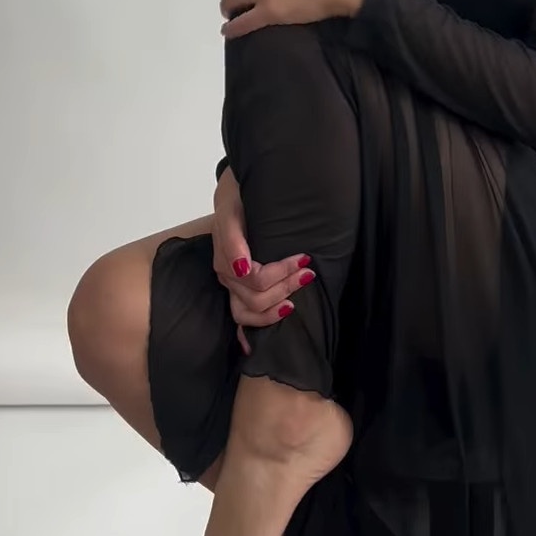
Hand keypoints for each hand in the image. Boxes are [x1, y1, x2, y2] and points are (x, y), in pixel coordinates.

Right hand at [212, 167, 314, 354]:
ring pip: (247, 313)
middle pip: (255, 299)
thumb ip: (232, 237)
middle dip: (284, 288)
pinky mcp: (237, 287)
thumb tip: (242, 269)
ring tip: (294, 303)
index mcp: (226, 256)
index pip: (255, 280)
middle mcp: (227, 273)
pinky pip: (239, 317)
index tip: (305, 259)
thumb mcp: (232, 204)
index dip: (282, 274)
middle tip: (308, 272)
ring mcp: (231, 283)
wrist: (237, 187)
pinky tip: (253, 347)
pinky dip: (247, 333)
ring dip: (272, 313)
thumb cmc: (238, 194)